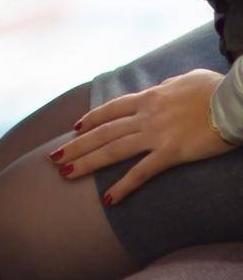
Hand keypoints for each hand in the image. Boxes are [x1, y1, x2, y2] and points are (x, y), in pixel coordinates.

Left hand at [50, 69, 236, 204]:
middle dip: (76, 146)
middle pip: (102, 132)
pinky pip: (141, 172)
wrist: (234, 99)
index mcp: (148, 97)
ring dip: (86, 163)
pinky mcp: (171, 153)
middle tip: (54, 158)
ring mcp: (155, 134)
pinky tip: (108, 199)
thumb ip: (168, 86)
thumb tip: (161, 87)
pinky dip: (123, 187)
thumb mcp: (185, 80)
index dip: (90, 119)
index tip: (75, 128)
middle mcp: (145, 116)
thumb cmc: (216, 88)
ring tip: (66, 174)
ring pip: (112, 150)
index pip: (111, 110)